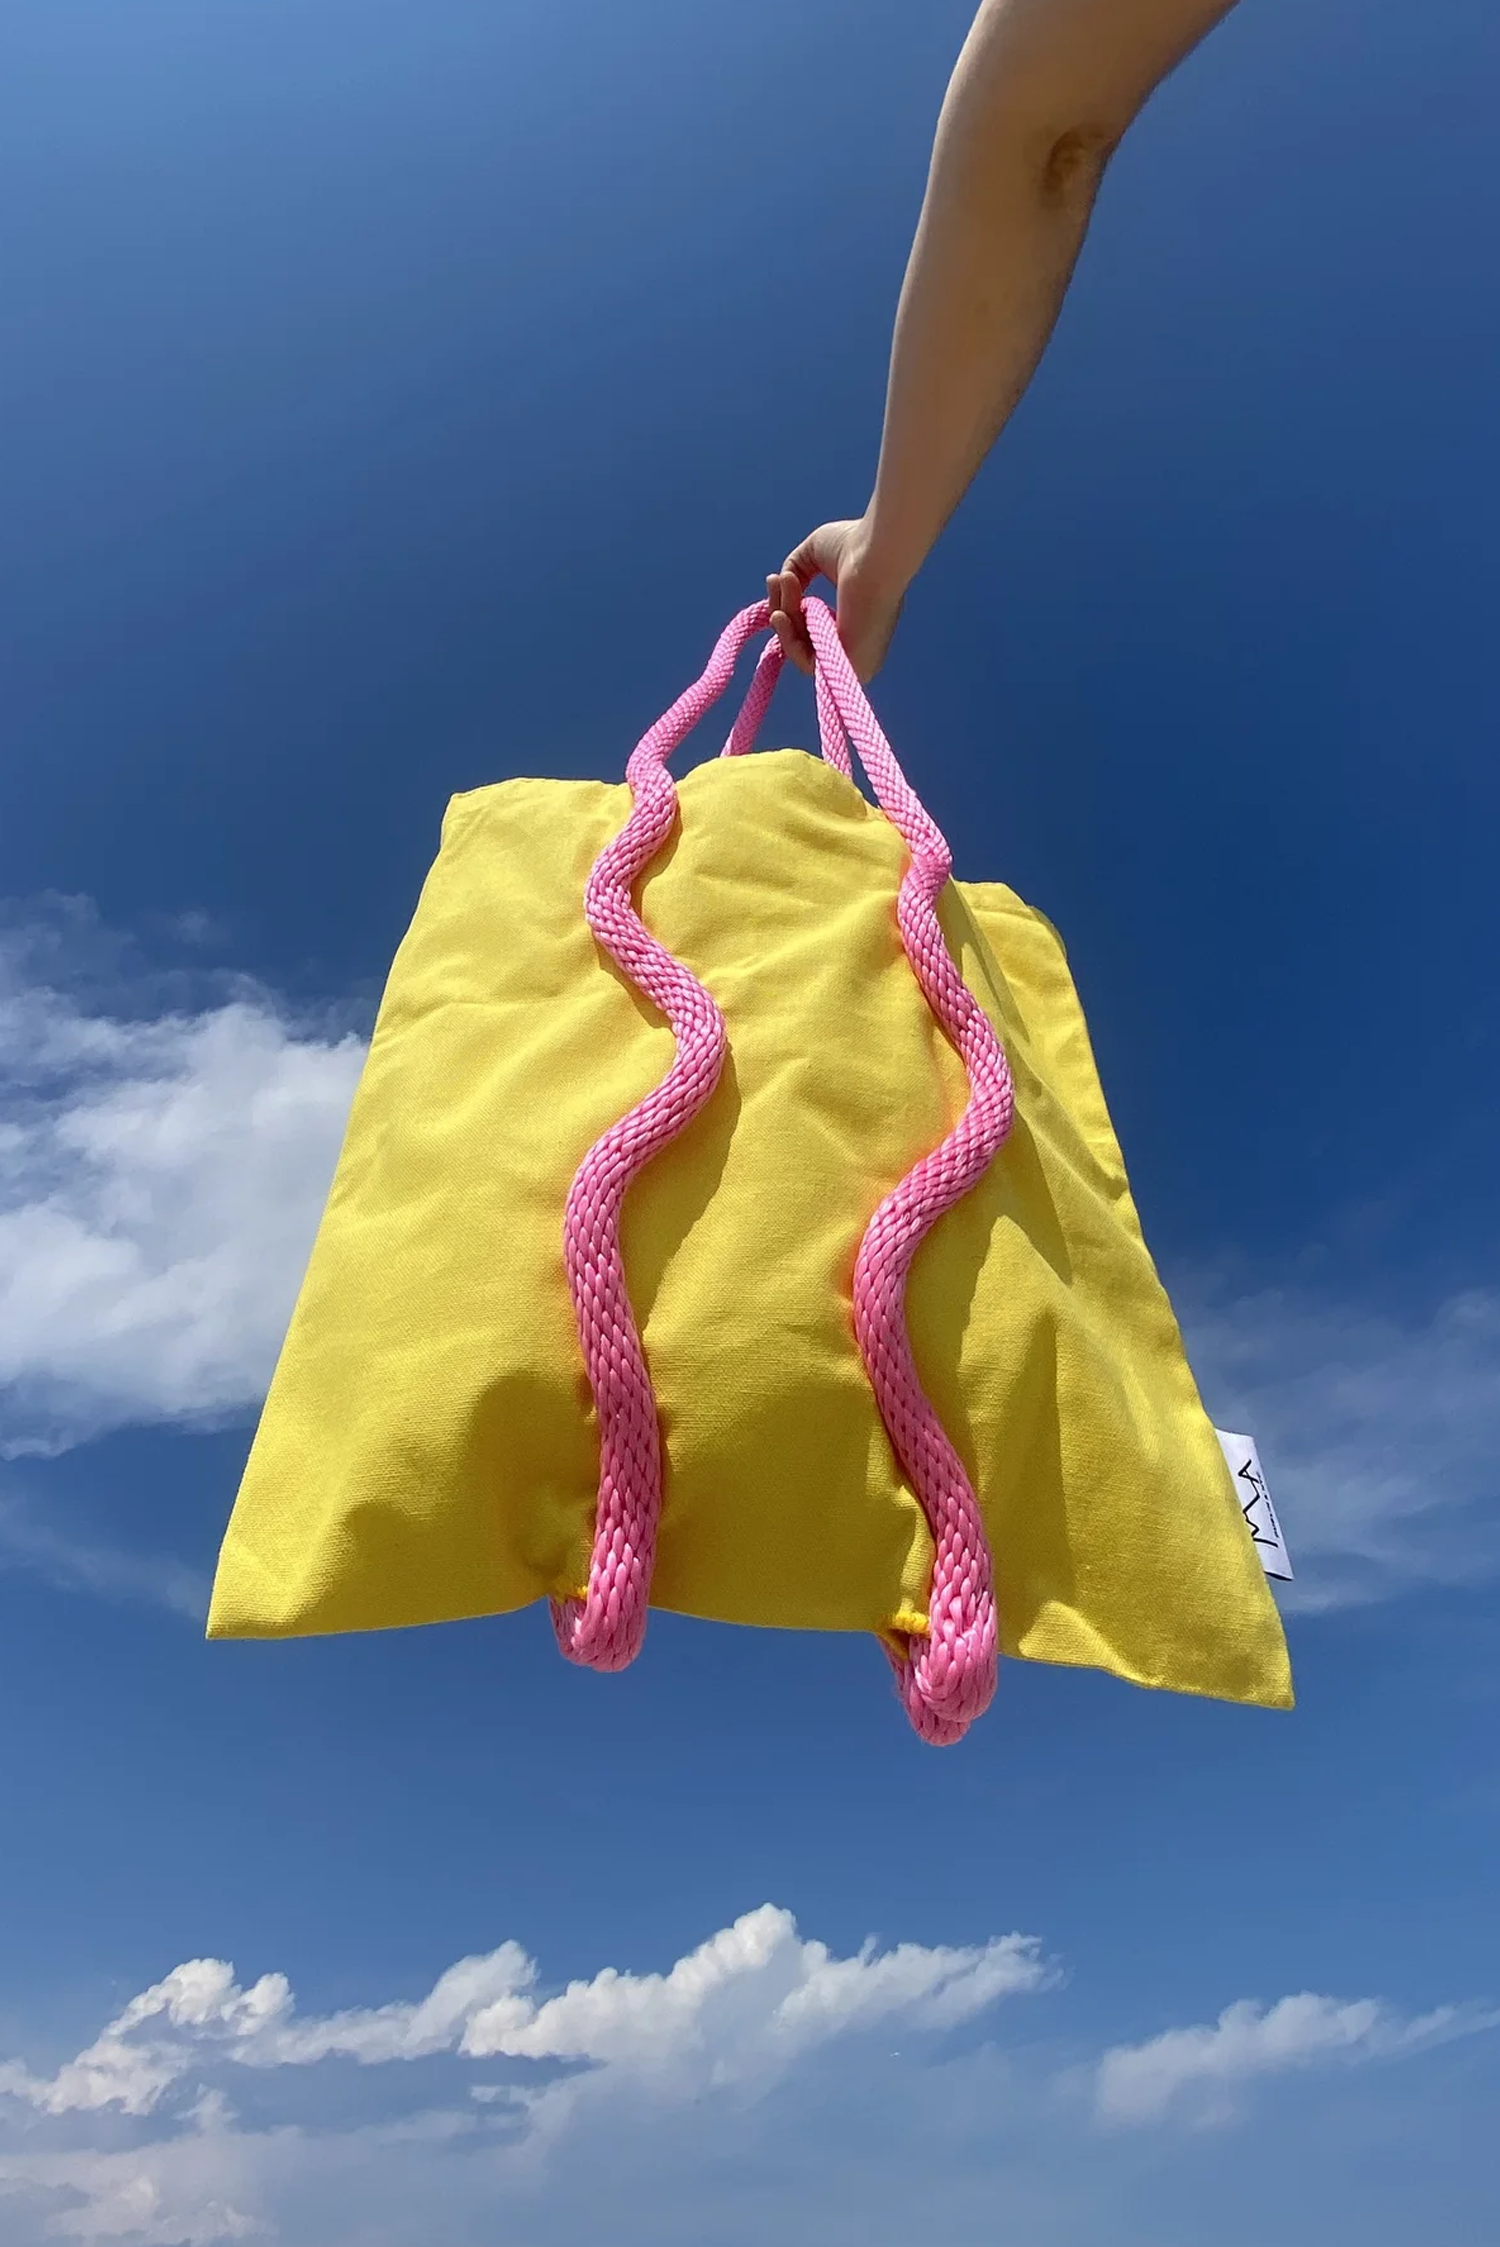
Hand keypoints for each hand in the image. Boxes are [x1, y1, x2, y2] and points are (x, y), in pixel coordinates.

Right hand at [767, 519, 905, 681]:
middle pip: (804, 642)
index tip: (776, 580)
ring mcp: (855, 657)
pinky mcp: (851, 665)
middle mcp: (857, 643)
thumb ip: (795, 570)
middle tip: (778, 579)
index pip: (814, 630)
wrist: (875, 552)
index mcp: (856, 618)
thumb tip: (782, 584)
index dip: (789, 609)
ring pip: (802, 653)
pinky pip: (808, 665)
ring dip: (784, 620)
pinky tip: (782, 613)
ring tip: (784, 584)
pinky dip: (790, 639)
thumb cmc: (854, 546)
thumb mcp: (813, 555)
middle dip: (783, 610)